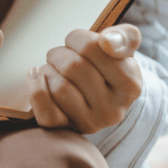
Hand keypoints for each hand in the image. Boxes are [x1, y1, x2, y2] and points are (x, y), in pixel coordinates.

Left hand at [27, 24, 142, 133]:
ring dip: (48, 69)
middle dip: (59, 53)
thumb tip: (108, 41)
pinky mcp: (68, 131)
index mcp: (131, 85)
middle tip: (60, 54)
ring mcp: (91, 123)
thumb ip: (124, 37)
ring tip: (54, 68)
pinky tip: (36, 76)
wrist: (101, 98)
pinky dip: (36, 89)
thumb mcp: (123, 48)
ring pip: (58, 87)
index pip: (91, 47)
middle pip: (72, 67)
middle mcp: (114, 109)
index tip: (76, 40)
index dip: (77, 37)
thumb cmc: (108, 66)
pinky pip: (45, 111)